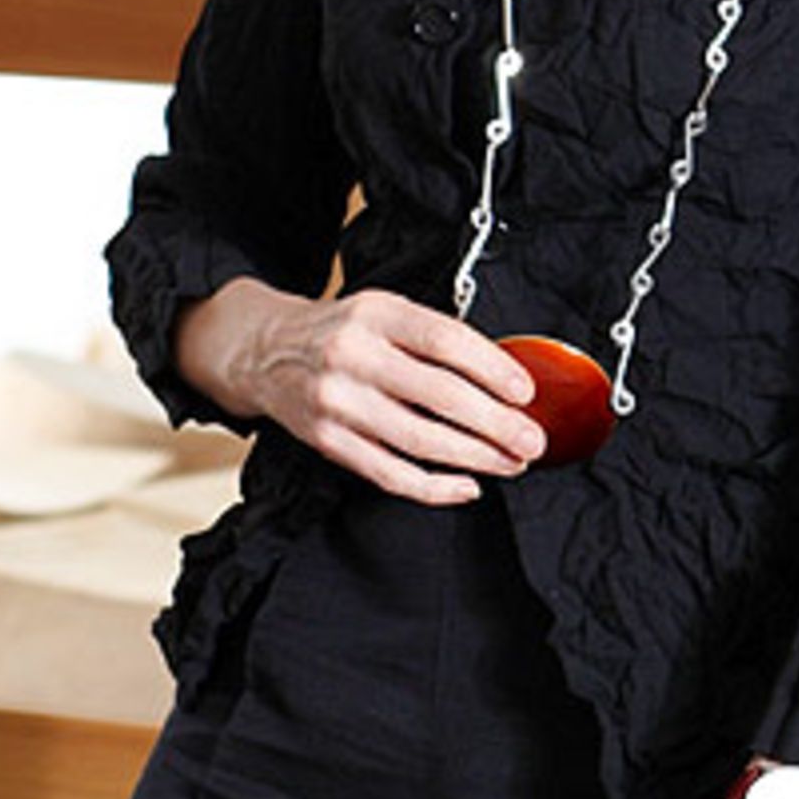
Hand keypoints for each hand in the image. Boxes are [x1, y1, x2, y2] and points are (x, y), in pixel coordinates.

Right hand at [173, 278, 544, 503]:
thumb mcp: (383, 311)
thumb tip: (503, 380)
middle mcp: (353, 355)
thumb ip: (432, 337)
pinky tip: (467, 485)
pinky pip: (391, 473)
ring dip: (476, 457)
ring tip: (512, 463)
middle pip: (439, 395)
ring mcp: (337, 402)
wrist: (266, 352)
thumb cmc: (340, 333)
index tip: (525, 392)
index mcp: (375, 314)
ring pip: (420, 439)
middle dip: (497, 423)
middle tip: (532, 439)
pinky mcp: (328, 441)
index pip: (445, 340)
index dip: (492, 368)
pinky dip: (435, 486)